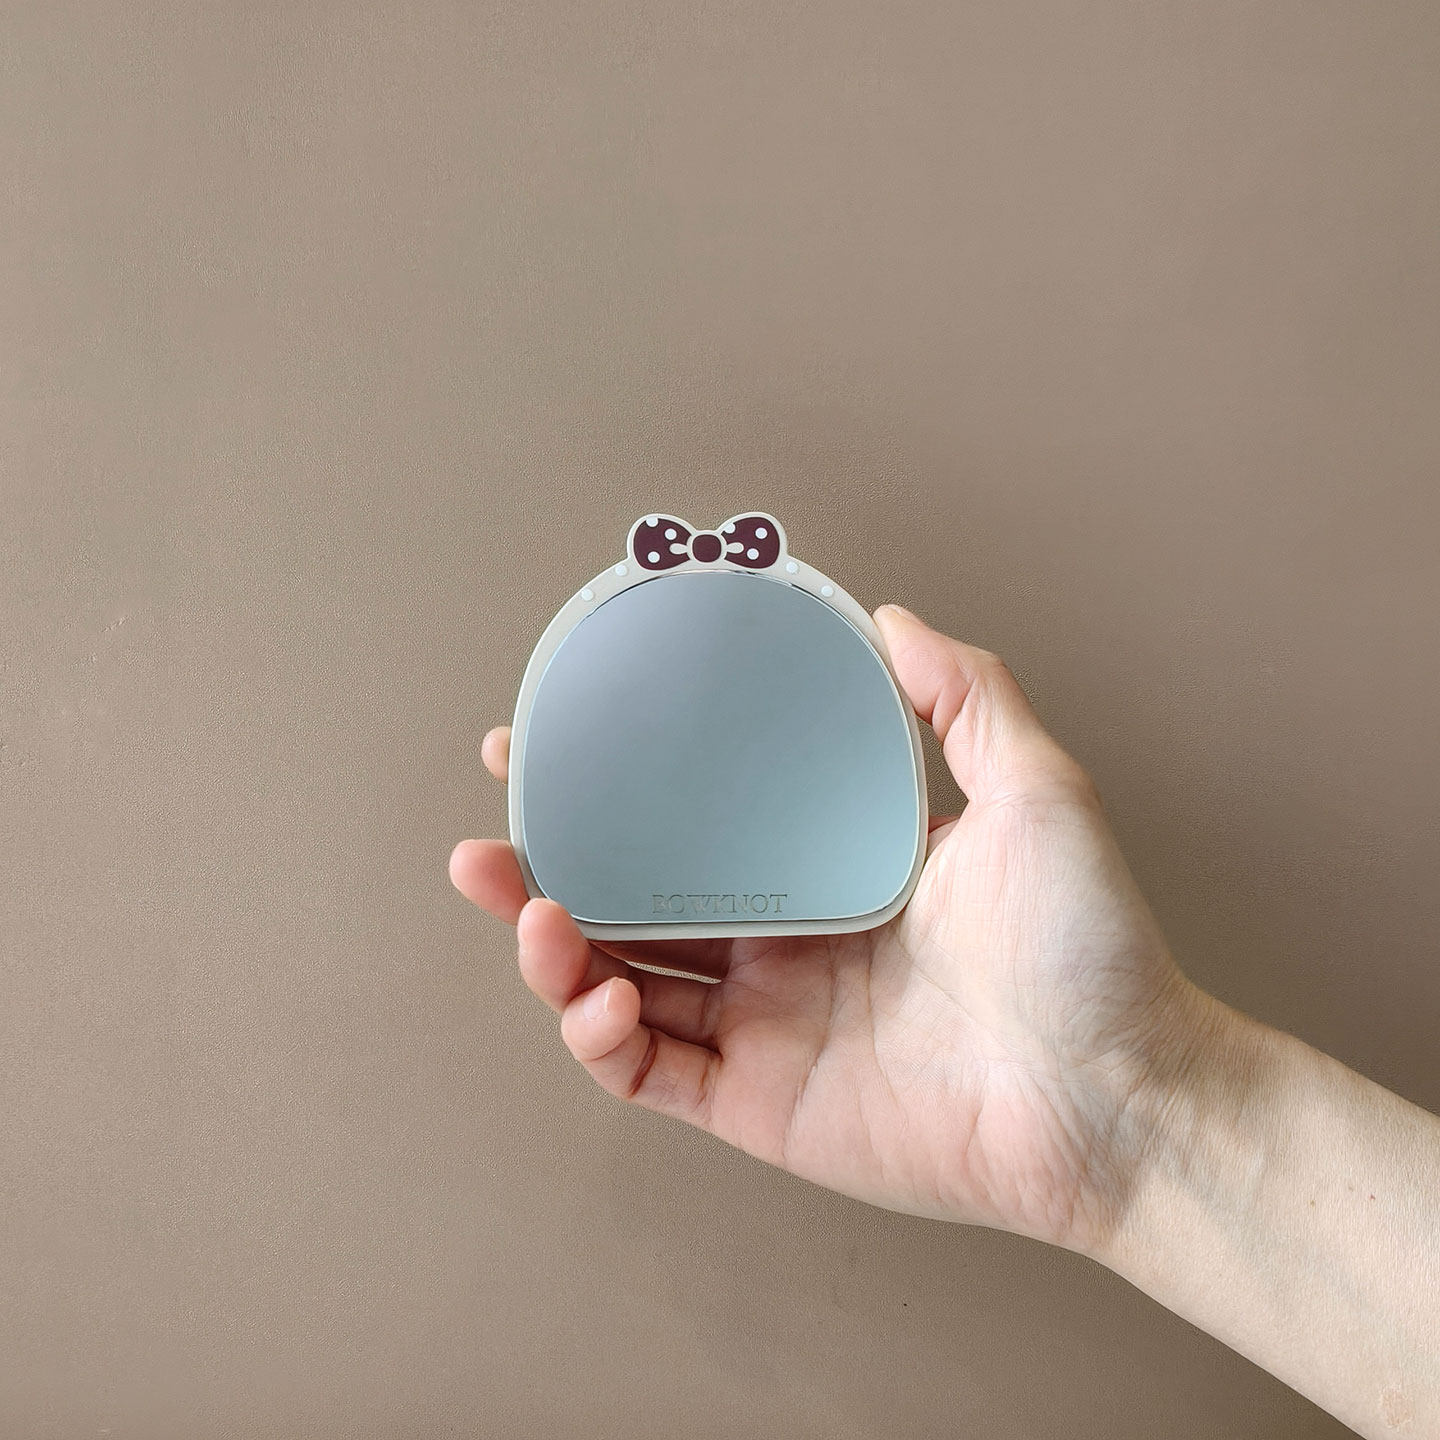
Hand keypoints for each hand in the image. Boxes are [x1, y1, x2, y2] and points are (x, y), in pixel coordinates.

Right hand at [449, 603, 1212, 1255]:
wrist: (1123, 1099)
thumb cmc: (1092, 948)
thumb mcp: (1037, 791)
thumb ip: (965, 696)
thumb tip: (892, 616)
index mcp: (823, 866)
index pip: (695, 816)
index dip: (618, 782)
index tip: (556, 735)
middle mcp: (780, 941)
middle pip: (631, 900)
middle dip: (546, 870)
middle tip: (489, 840)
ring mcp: (763, 1024)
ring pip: (618, 982)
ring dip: (551, 950)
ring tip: (526, 912)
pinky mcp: (758, 1102)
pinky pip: (647, 1071)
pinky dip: (599, 1038)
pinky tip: (595, 998)